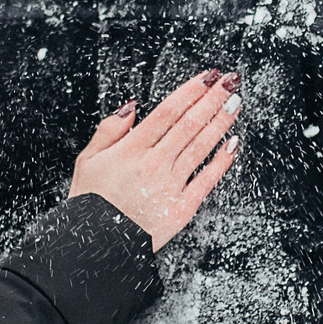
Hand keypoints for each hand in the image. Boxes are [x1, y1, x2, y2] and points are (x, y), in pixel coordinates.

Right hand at [68, 71, 241, 250]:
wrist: (96, 247)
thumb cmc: (90, 204)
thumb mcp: (87, 160)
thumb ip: (109, 130)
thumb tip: (132, 107)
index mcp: (131, 149)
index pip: (169, 111)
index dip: (191, 90)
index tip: (208, 77)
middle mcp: (154, 164)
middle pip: (189, 123)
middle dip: (213, 99)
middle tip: (230, 81)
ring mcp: (170, 186)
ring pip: (201, 147)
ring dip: (221, 123)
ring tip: (235, 104)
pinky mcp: (180, 209)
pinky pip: (206, 181)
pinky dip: (221, 162)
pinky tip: (233, 146)